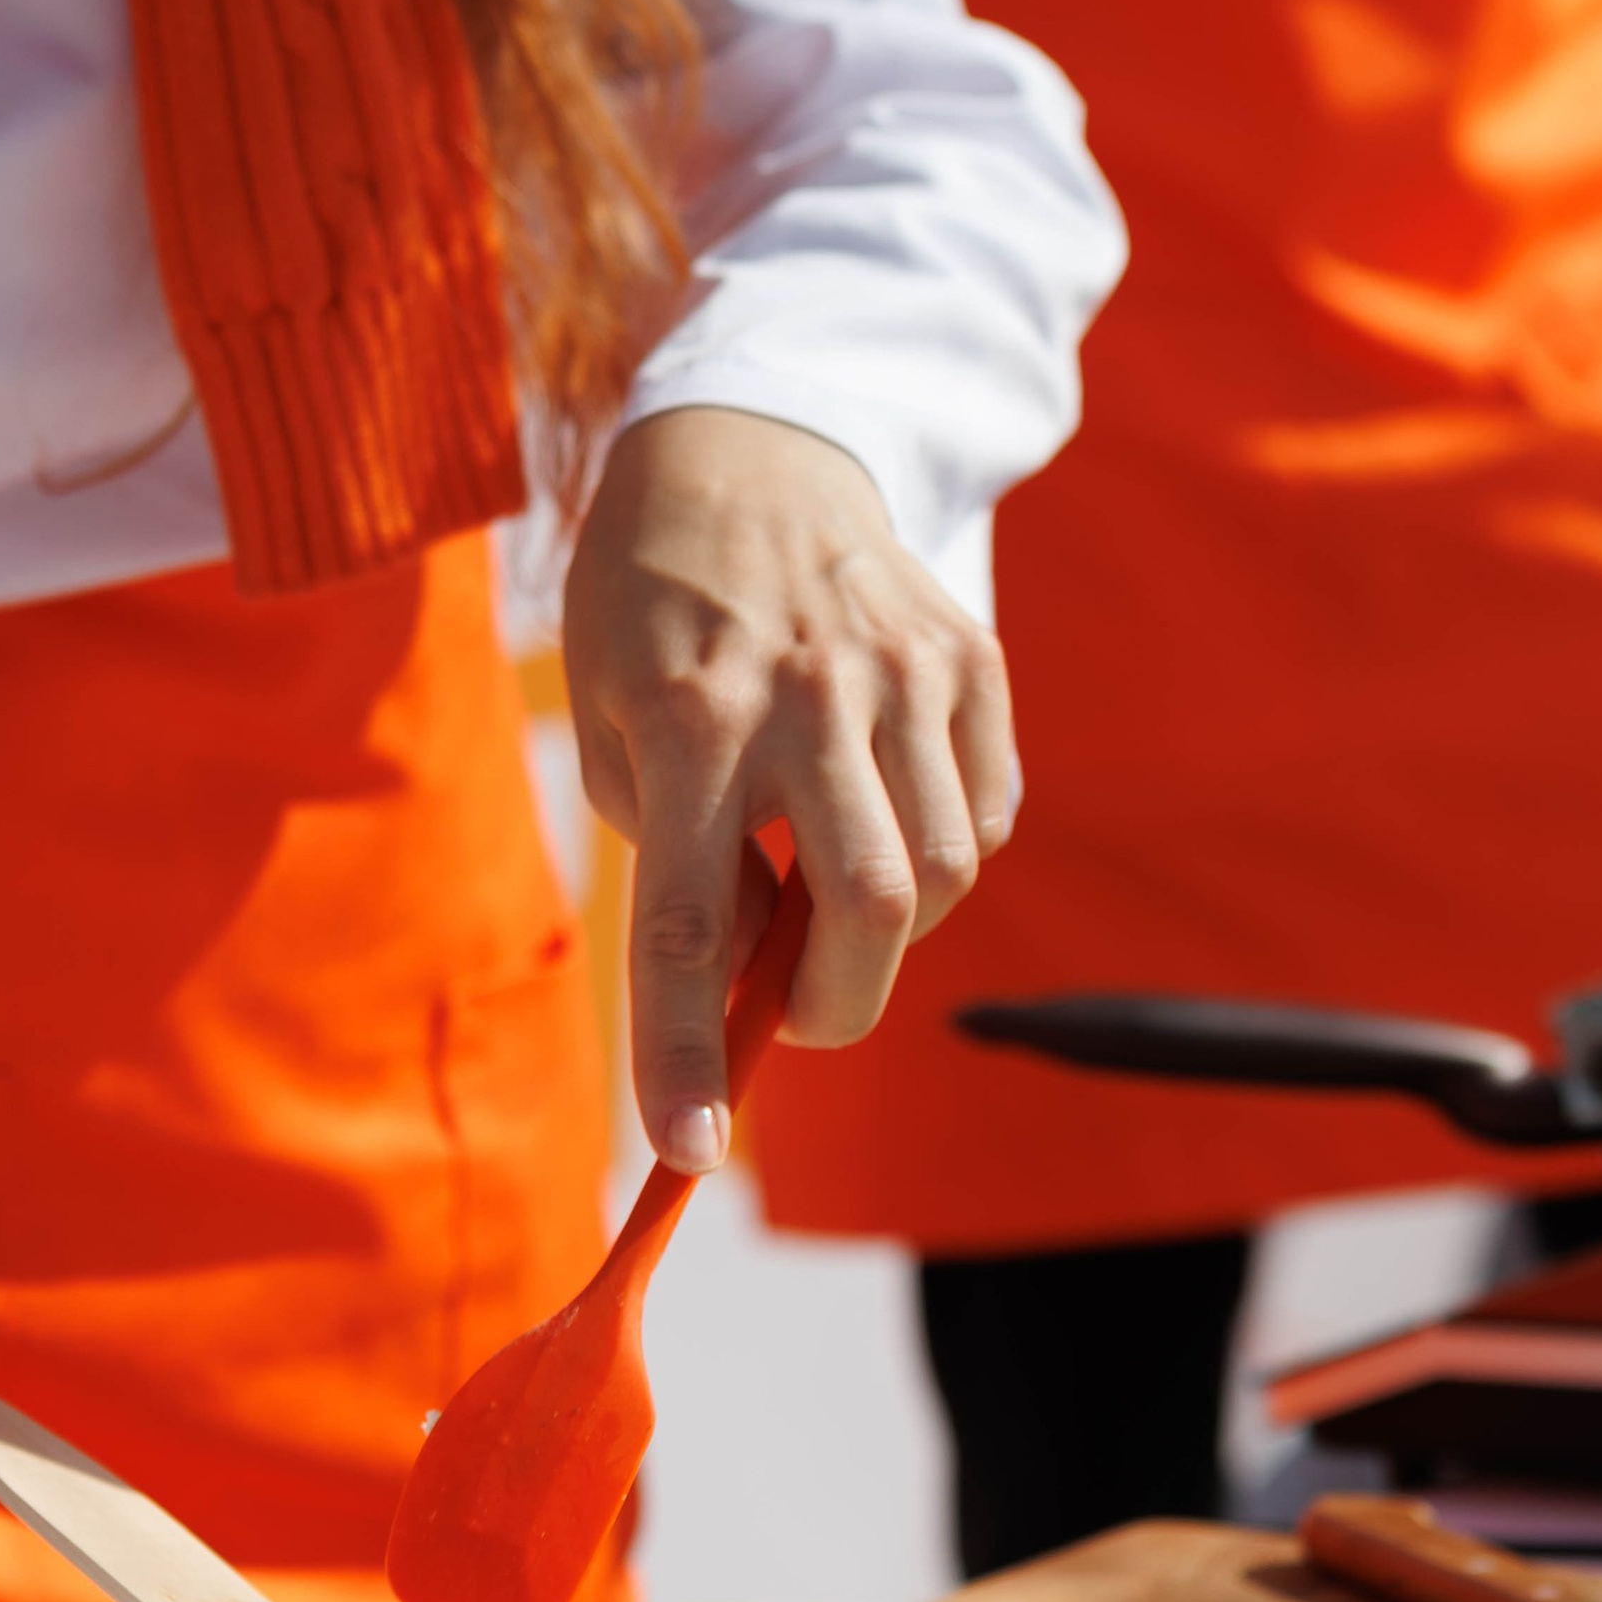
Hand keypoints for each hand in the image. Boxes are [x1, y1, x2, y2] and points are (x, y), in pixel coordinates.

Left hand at [563, 408, 1017, 1168]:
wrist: (747, 451)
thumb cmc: (654, 615)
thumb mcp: (616, 733)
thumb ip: (679, 865)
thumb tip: (750, 984)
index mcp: (690, 722)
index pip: (685, 923)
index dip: (686, 1050)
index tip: (687, 1150)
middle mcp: (806, 694)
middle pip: (869, 907)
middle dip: (838, 1005)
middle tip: (798, 1013)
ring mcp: (904, 672)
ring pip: (945, 873)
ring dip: (890, 926)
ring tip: (827, 877)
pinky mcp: (971, 660)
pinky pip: (985, 816)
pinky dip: (943, 853)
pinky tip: (883, 810)